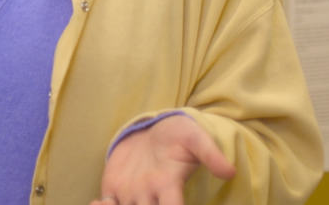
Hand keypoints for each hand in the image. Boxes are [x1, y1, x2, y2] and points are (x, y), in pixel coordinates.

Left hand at [90, 114, 236, 204]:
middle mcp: (150, 195)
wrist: (154, 130)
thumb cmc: (179, 136)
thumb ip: (210, 154)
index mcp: (169, 186)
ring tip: (109, 203)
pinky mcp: (114, 187)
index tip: (168, 204)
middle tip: (137, 204)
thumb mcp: (196, 138)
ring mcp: (131, 193)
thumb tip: (230, 172)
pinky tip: (98, 202)